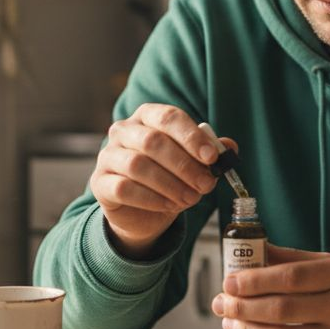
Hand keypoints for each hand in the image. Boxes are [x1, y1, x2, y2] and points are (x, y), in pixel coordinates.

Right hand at [91, 103, 235, 258]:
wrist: (144, 212)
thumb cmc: (170, 178)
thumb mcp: (194, 164)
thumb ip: (211, 154)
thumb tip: (229, 148)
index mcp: (147, 116)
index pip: (168, 117)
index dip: (191, 137)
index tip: (212, 157)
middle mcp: (123, 130)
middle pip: (153, 142)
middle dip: (184, 166)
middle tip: (206, 185)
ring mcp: (107, 155)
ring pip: (138, 165)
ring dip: (170, 184)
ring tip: (190, 199)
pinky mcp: (100, 182)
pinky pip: (123, 188)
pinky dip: (151, 198)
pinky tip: (168, 206)